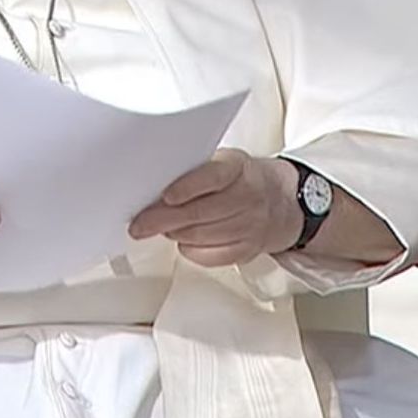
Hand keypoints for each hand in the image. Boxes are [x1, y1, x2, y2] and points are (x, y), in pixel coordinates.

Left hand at [128, 149, 300, 266]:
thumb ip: (193, 171)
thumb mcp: (221, 162)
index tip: (165, 197)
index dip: (188, 187)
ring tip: (161, 227)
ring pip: (202, 236)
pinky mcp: (246, 250)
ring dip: (175, 233)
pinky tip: (183, 240)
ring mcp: (250, 226)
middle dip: (164, 219)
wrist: (277, 201)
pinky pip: (210, 256)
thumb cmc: (239, 179)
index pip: (214, 176)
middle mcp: (248, 196)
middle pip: (202, 212)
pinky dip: (189, 249)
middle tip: (140, 224)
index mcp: (237, 167)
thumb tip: (152, 184)